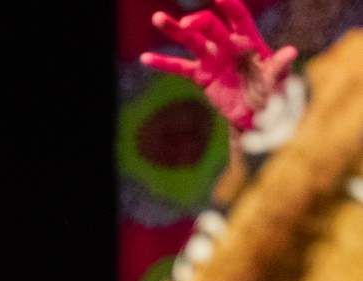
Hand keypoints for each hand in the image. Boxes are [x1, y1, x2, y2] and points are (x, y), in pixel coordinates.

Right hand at [141, 0, 296, 129]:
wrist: (257, 116)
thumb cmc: (272, 96)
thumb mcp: (277, 83)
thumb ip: (279, 68)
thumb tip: (290, 52)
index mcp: (250, 43)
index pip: (239, 20)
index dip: (230, 8)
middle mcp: (229, 46)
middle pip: (210, 28)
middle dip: (198, 23)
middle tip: (186, 25)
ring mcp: (213, 59)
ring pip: (191, 41)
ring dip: (174, 30)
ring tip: (157, 18)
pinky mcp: (201, 75)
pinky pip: (179, 68)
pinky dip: (162, 63)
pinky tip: (145, 58)